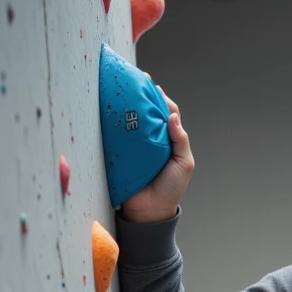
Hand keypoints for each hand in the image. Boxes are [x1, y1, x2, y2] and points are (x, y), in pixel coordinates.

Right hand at [120, 83, 193, 221]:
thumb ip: (181, 141)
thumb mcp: (183, 164)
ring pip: (130, 119)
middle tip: (131, 80)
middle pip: (146, 111)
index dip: (160, 97)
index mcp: (168, 139)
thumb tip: (172, 116)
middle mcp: (151, 138)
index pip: (166, 111)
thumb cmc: (170, 189)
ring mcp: (135, 144)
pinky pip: (116, 134)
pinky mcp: (121, 152)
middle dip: (139, 94)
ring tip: (118, 89)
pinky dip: (113, 122)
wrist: (150, 211)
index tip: (151, 85)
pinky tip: (108, 110)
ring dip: (124, 105)